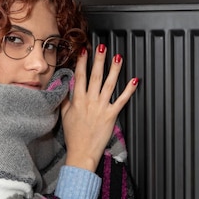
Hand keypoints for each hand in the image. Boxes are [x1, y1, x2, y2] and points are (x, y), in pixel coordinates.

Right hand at [60, 44, 138, 171]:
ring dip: (114, 69)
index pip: (80, 76)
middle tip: (102, 46)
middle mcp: (89, 101)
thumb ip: (66, 99)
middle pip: (94, 76)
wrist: (81, 152)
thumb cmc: (74, 136)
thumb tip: (65, 87)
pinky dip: (128, 90)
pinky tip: (134, 81)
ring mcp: (101, 107)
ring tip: (118, 57)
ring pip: (108, 84)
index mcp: (77, 100)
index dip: (82, 62)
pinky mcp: (111, 115)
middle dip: (98, 60)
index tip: (84, 50)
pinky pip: (122, 100)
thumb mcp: (64, 115)